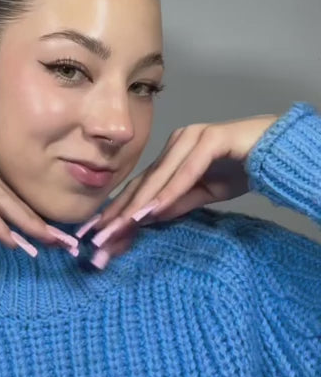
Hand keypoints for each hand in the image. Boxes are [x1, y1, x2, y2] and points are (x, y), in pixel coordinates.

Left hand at [84, 112, 279, 268]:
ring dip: (139, 205)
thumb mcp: (205, 193)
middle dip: (119, 212)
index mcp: (172, 154)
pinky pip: (187, 171)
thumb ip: (177, 203)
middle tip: (98, 238)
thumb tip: (147, 218)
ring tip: (118, 227)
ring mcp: (192, 138)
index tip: (98, 235)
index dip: (117, 211)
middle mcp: (177, 142)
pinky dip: (170, 192)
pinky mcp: (212, 139)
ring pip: (159, 177)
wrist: (278, 148)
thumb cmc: (243, 166)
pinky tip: (154, 210)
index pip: (140, 187)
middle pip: (143, 183)